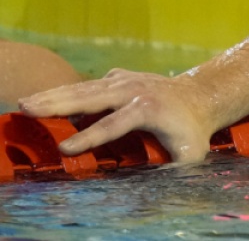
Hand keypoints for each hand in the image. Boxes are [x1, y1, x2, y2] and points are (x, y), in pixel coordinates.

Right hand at [19, 69, 218, 164]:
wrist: (202, 96)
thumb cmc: (193, 131)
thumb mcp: (189, 154)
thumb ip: (172, 171)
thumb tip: (154, 190)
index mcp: (149, 109)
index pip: (114, 125)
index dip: (89, 137)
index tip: (65, 148)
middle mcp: (134, 90)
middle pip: (91, 96)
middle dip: (59, 103)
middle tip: (29, 109)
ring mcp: (125, 80)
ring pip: (84, 87)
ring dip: (53, 94)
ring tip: (26, 103)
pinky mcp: (118, 77)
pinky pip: (88, 85)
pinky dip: (65, 91)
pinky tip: (44, 99)